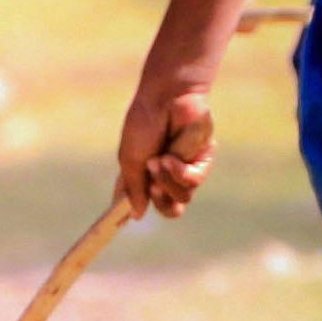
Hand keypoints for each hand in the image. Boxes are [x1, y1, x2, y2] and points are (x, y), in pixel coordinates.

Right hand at [115, 74, 214, 217]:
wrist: (168, 98)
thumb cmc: (144, 123)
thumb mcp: (130, 158)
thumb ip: (133, 188)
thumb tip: (137, 215)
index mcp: (144, 172)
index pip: (140, 200)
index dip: (133, 211)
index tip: (119, 222)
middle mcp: (166, 173)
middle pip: (170, 208)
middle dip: (160, 201)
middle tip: (153, 187)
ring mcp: (185, 168)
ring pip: (183, 197)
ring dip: (167, 181)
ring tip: (160, 159)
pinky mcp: (202, 160)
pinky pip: (194, 181)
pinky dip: (180, 172)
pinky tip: (172, 156)